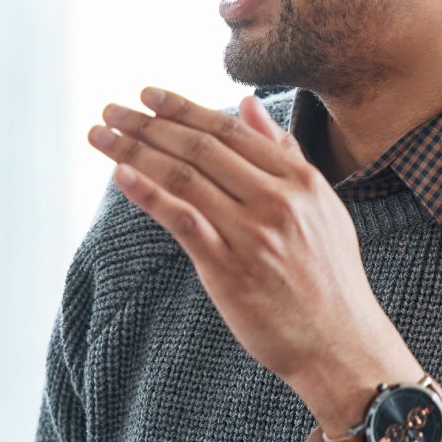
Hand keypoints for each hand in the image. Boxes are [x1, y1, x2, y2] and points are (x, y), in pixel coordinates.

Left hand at [88, 87, 415, 426]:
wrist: (341, 346)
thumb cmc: (328, 278)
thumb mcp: (322, 207)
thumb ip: (284, 153)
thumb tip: (248, 104)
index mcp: (300, 181)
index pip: (229, 131)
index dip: (182, 109)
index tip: (147, 95)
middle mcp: (277, 201)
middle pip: (199, 148)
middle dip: (148, 124)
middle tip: (111, 110)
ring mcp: (252, 235)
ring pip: (183, 178)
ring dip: (135, 151)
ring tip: (100, 136)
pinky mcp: (229, 270)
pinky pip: (182, 221)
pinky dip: (148, 194)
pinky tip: (120, 176)